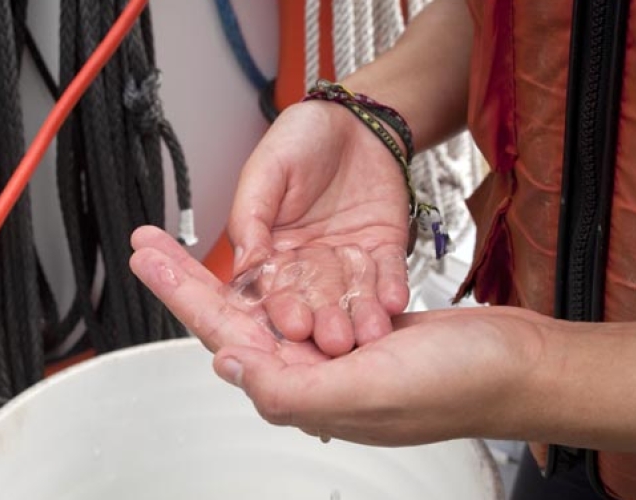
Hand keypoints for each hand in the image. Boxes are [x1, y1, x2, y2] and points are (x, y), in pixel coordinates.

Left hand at [130, 227, 545, 446]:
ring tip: (188, 251)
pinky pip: (302, 298)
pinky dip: (276, 277)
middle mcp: (308, 370)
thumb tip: (227, 367)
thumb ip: (286, 388)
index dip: (179, 294)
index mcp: (300, 387)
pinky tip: (255, 266)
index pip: (222, 335)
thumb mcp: (364, 392)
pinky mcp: (355, 329)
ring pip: (262, 305)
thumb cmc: (456, 387)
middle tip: (150, 246)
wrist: (516, 367)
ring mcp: (331, 349)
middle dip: (186, 278)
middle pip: (231, 316)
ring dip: (224, 274)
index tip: (147, 259)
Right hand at [228, 101, 411, 355]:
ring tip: (369, 331)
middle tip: (333, 340)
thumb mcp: (265, 171)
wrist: (354, 119)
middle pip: (316, 299)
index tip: (291, 323)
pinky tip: (393, 303)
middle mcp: (309, 261)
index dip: (282, 306)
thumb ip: (251, 219)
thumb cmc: (301, 138)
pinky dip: (391, 287)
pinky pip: (389, 272)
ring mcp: (347, 258)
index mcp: (273, 249)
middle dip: (325, 320)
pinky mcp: (384, 248)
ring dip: (361, 314)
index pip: (274, 286)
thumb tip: (241, 269)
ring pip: (353, 293)